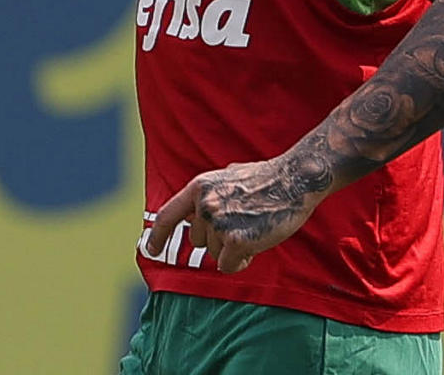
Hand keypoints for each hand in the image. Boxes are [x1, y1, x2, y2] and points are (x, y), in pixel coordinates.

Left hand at [146, 154, 331, 273]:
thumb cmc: (266, 178)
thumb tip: (196, 209)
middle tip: (243, 221)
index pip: (167, 216)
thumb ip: (209, 194)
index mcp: (200, 187)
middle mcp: (204, 205)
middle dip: (219, 239)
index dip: (156, 236)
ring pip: (216, 255)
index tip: (150, 250)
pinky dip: (243, 260)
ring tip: (253, 226)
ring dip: (233, 249)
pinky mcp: (236, 241)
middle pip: (200, 242)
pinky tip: (257, 240)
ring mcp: (219, 223)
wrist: (294, 179)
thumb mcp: (228, 176)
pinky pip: (230, 266)